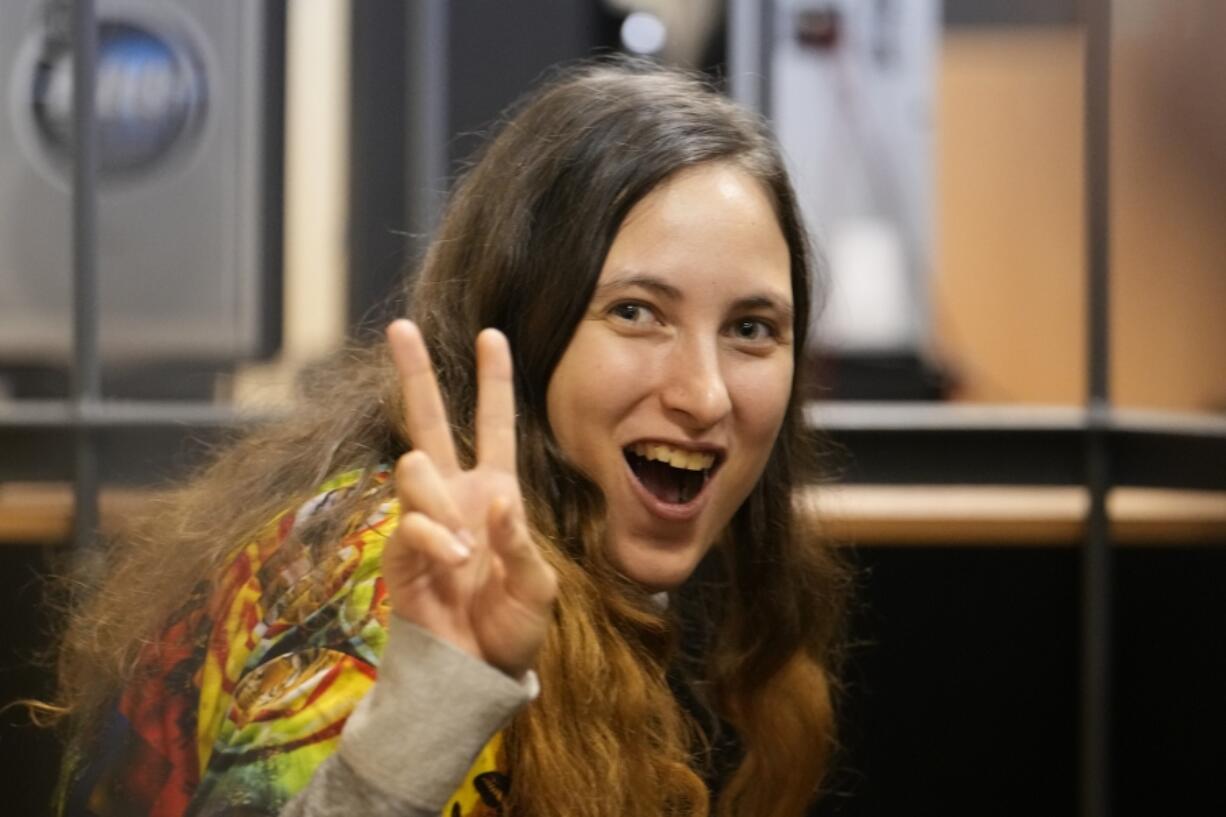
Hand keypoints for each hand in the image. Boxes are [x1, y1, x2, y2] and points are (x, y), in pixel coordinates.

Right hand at [382, 319, 556, 679]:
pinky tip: (452, 564)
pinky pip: (411, 526)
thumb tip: (497, 499)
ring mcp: (423, 520)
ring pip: (414, 469)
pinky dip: (434, 541)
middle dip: (415, 373)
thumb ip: (520, 542)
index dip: (492, 381)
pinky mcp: (398, 552)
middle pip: (428, 422)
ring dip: (440, 505)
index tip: (491, 334)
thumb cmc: (512, 625)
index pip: (493, 425)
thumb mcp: (537, 585)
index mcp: (495, 492)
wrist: (474, 673)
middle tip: (401, 328)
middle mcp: (455, 497)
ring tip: (462, 554)